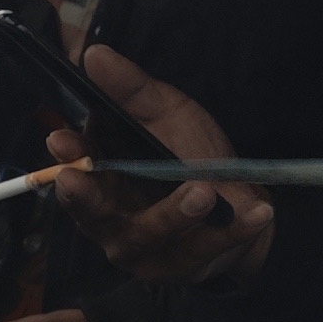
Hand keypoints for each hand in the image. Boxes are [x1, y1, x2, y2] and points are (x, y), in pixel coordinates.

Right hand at [44, 44, 275, 285]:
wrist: (243, 202)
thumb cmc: (191, 156)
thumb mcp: (166, 114)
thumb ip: (132, 91)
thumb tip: (93, 53)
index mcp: (103, 184)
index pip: (72, 178)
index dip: (65, 163)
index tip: (63, 143)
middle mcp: (114, 223)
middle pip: (95, 217)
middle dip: (91, 200)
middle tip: (86, 179)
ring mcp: (149, 251)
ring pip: (152, 236)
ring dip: (176, 213)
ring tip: (205, 191)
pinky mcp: (185, 267)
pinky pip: (207, 250)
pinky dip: (234, 231)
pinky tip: (259, 213)